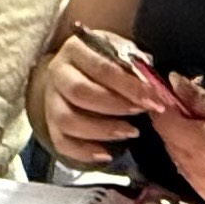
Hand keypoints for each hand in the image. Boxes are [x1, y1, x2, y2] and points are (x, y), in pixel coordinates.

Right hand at [33, 33, 162, 167]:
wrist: (78, 71)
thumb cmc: (107, 62)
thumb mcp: (120, 52)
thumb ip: (134, 65)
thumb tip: (153, 83)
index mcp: (75, 49)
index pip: (102, 68)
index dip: (129, 86)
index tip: (154, 99)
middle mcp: (58, 72)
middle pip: (79, 92)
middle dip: (115, 106)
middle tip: (141, 112)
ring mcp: (51, 100)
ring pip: (67, 119)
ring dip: (101, 129)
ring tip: (130, 132)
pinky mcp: (51, 124)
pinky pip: (61, 142)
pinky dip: (83, 151)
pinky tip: (106, 154)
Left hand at [144, 78, 204, 203]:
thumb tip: (175, 83)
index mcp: (204, 146)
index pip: (163, 121)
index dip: (162, 102)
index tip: (170, 89)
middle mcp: (196, 171)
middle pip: (168, 139)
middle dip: (175, 118)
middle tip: (198, 102)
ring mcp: (202, 189)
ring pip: (177, 156)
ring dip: (185, 138)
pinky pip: (190, 173)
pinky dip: (195, 158)